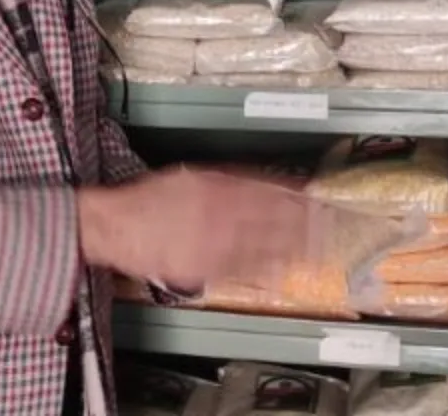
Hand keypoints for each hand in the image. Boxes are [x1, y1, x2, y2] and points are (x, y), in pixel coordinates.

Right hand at [77, 166, 322, 289]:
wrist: (116, 227)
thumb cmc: (150, 201)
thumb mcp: (192, 176)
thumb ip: (230, 180)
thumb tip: (266, 184)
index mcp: (219, 187)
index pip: (270, 192)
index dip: (299, 198)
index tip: (321, 200)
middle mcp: (221, 214)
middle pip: (275, 220)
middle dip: (306, 224)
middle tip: (331, 226)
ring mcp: (214, 243)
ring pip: (265, 247)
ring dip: (295, 248)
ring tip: (319, 250)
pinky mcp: (205, 269)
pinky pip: (244, 271)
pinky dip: (267, 270)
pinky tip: (283, 271)